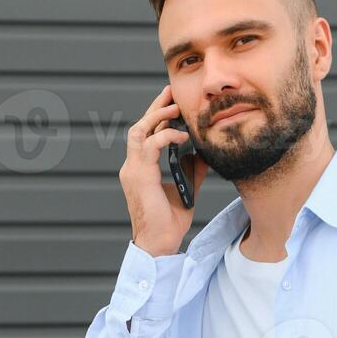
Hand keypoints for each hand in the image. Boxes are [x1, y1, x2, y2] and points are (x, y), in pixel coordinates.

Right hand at [119, 84, 208, 257]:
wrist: (160, 245)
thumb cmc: (169, 223)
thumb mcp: (187, 189)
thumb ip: (192, 170)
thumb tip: (204, 152)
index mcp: (139, 170)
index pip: (144, 135)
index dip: (157, 116)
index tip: (171, 102)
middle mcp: (132, 167)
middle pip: (139, 127)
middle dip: (155, 107)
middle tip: (171, 92)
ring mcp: (132, 171)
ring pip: (138, 131)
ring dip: (156, 117)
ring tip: (174, 108)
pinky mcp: (140, 177)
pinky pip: (149, 146)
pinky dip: (165, 136)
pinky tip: (182, 135)